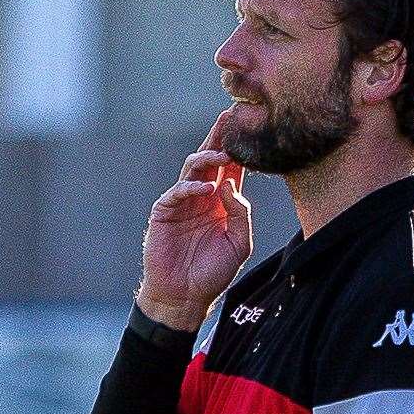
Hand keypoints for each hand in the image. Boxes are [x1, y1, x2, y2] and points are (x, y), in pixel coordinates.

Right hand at [138, 109, 252, 330]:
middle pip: (211, 159)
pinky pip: (176, 192)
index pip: (231, 168)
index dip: (238, 149)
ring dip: (207, 157)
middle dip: (219, 137)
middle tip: (230, 116)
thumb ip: (241, 213)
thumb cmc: (212, 273)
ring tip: (222, 154)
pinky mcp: (164, 212)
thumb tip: (231, 183)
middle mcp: (202, 196)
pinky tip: (205, 189)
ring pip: (192, 168)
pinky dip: (190, 187)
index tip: (249, 126)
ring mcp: (182, 202)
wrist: (184, 297)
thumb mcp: (239, 244)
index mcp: (221, 202)